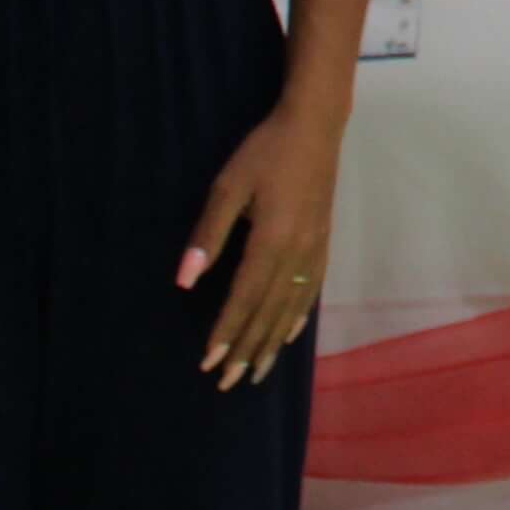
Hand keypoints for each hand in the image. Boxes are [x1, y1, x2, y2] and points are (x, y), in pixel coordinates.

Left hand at [179, 103, 342, 389]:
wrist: (316, 126)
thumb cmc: (265, 153)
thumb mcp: (227, 187)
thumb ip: (208, 235)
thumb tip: (186, 281)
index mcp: (272, 241)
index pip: (245, 298)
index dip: (226, 331)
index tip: (208, 362)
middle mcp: (298, 254)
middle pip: (270, 312)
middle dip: (247, 348)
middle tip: (228, 382)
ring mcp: (315, 250)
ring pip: (292, 308)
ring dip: (272, 342)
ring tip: (257, 372)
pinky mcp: (323, 243)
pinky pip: (311, 292)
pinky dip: (298, 318)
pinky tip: (289, 335)